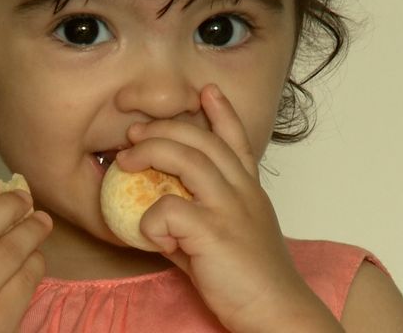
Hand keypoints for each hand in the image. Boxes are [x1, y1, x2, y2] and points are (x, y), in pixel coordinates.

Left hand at [116, 85, 338, 331]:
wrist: (277, 312)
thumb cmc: (251, 280)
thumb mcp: (229, 237)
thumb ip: (197, 218)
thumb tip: (159, 214)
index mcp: (248, 190)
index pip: (236, 139)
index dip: (221, 112)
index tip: (206, 91)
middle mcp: (242, 191)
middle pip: (202, 140)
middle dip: (165, 127)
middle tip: (135, 132)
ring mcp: (230, 208)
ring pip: (187, 158)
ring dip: (151, 151)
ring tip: (125, 159)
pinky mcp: (215, 232)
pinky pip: (168, 210)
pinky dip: (150, 219)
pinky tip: (150, 236)